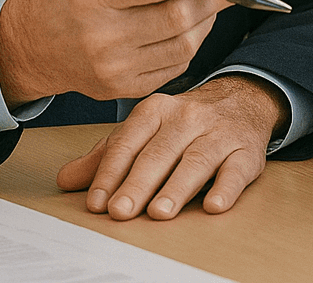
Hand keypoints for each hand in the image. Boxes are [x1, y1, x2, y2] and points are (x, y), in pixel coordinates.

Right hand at [0, 0, 231, 104]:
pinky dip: (190, 45)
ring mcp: (113, 67)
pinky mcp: (123, 89)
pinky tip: (187, 28)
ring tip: (206, 4)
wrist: (35, 45)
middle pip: (176, 17)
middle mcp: (102, 35)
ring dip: (205, 22)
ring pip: (183, 45)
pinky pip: (175, 67)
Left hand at [57, 75, 286, 218]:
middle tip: (121, 211)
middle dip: (139, 183)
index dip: (111, 172)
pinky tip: (214, 205)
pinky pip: (237, 169)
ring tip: (160, 212)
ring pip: (196, 160)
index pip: (129, 141)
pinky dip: (226, 188)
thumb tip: (65, 180)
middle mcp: (188, 117)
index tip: (96, 201)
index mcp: (157, 110)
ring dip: (177, 187)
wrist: (243, 99)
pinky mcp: (247, 150)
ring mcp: (219, 133)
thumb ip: (107, 155)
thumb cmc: (185, 123)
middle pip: (160, 152)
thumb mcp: (145, 130)